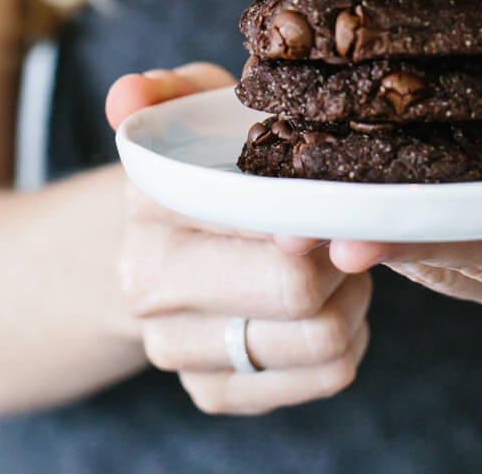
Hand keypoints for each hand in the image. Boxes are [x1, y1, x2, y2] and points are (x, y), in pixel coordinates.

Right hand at [105, 62, 371, 413]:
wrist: (159, 247)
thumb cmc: (201, 163)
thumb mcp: (190, 109)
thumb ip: (166, 90)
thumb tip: (126, 94)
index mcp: (148, 203)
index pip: (254, 213)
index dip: (315, 206)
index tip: (342, 193)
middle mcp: (150, 283)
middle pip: (293, 287)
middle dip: (342, 256)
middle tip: (350, 228)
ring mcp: (177, 348)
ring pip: (320, 339)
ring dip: (354, 297)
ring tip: (345, 262)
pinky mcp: (211, 392)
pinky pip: (324, 378)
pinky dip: (349, 341)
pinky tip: (334, 306)